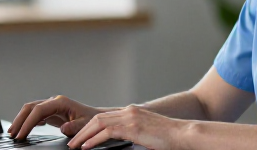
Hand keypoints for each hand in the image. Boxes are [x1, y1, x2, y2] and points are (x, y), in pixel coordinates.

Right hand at [10, 95, 104, 139]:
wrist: (96, 117)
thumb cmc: (92, 120)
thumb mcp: (86, 125)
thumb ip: (75, 127)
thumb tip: (64, 128)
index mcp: (61, 102)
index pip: (38, 110)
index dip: (28, 122)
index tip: (21, 134)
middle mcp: (54, 102)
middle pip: (30, 108)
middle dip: (19, 120)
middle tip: (12, 134)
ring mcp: (51, 106)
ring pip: (31, 110)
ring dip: (21, 120)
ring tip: (14, 133)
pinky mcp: (51, 112)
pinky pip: (35, 115)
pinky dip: (27, 122)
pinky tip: (24, 130)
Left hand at [68, 105, 189, 149]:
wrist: (184, 134)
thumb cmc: (170, 138)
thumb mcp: (147, 134)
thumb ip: (133, 135)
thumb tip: (122, 144)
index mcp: (132, 112)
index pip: (104, 117)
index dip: (90, 127)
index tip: (81, 137)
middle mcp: (129, 111)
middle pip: (98, 118)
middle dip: (82, 131)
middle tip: (72, 141)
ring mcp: (131, 117)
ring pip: (99, 123)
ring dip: (84, 135)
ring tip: (75, 145)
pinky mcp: (133, 127)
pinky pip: (107, 131)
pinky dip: (94, 139)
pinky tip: (87, 146)